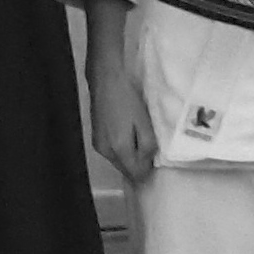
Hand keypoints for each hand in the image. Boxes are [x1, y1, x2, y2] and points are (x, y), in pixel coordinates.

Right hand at [86, 61, 156, 182]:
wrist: (106, 79)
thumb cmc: (128, 98)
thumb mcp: (145, 122)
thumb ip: (148, 147)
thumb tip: (149, 163)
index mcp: (119, 149)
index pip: (136, 174)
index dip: (149, 172)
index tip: (158, 162)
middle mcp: (106, 152)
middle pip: (126, 171)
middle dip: (139, 166)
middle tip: (152, 152)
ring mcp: (99, 146)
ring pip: (119, 162)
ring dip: (131, 158)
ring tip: (141, 142)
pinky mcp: (96, 139)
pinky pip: (113, 154)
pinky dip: (122, 151)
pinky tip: (128, 137)